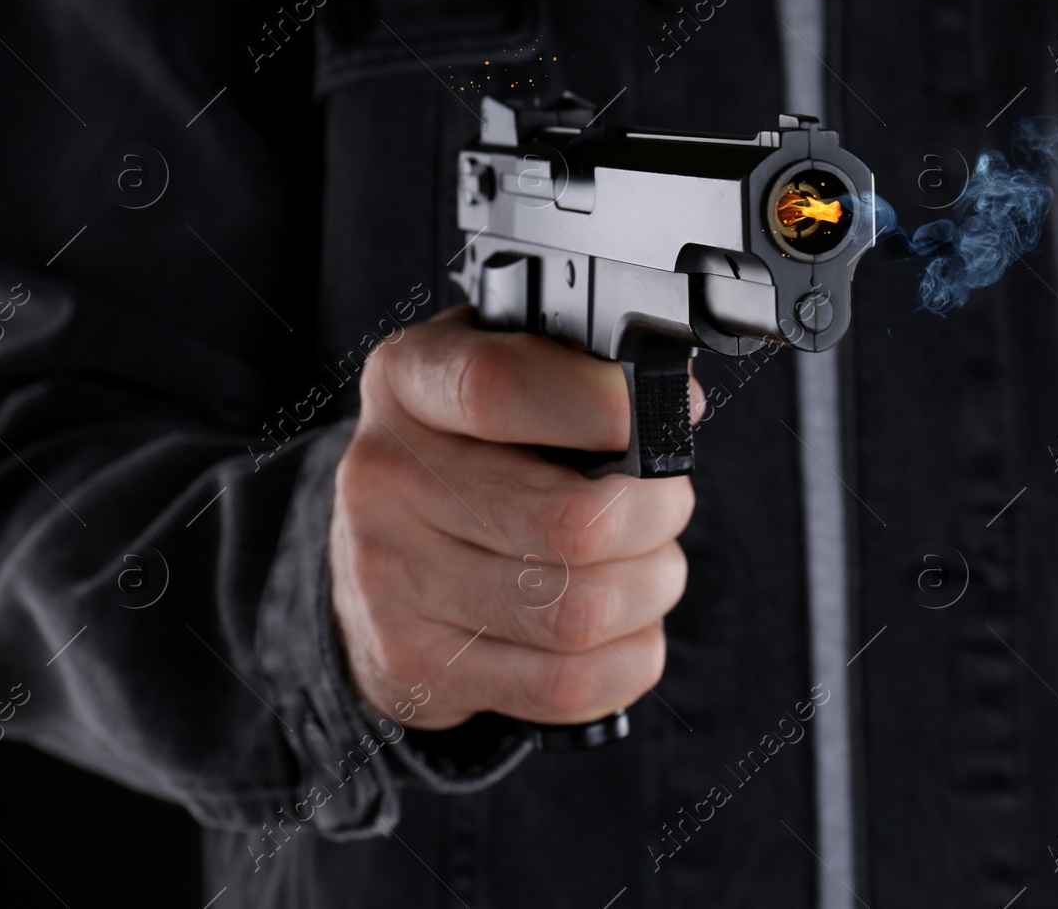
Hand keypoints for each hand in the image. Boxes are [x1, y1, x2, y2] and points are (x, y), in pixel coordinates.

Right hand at [329, 305, 697, 729]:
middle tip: (667, 504)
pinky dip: (627, 659)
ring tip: (647, 567)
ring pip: (580, 612)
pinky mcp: (414, 666)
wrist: (382, 555)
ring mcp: (390, 580)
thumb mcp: (506, 377)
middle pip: (574, 523)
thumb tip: (675, 401)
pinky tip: (624, 630)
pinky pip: (566, 685)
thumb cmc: (477, 452)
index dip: (607, 406)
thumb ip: (580, 372)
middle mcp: (385, 478)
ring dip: (649, 590)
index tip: (674, 409)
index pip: (501, 389)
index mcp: (408, 382)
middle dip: (658, 516)